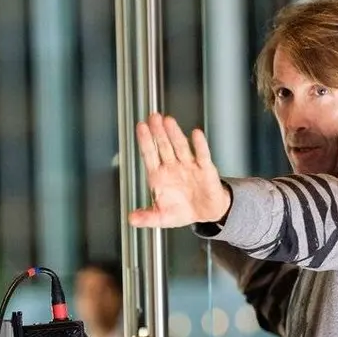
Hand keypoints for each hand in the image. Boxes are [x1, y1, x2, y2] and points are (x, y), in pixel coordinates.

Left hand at [128, 112, 230, 227]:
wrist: (206, 213)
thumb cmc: (182, 211)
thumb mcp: (161, 217)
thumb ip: (147, 217)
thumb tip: (131, 219)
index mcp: (159, 176)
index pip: (150, 155)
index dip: (145, 141)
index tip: (141, 127)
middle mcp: (173, 167)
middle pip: (164, 146)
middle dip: (158, 132)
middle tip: (153, 117)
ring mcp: (189, 166)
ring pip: (180, 147)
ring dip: (175, 134)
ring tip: (168, 121)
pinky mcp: (205, 170)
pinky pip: (202, 156)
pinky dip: (199, 145)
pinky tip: (196, 134)